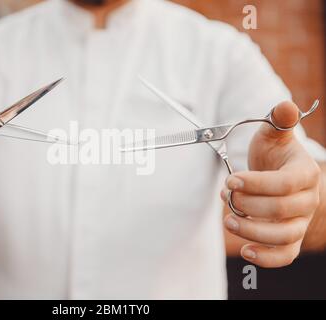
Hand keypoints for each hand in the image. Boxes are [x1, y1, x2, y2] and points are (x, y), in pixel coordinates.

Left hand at [222, 101, 321, 267]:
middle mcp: (306, 201)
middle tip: (226, 196)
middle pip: (282, 210)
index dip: (256, 183)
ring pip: (283, 236)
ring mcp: (299, 223)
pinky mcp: (289, 240)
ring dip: (252, 231)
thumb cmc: (275, 157)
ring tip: (229, 221)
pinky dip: (266, 258)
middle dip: (249, 205)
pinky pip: (284, 256)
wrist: (282, 178)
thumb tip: (285, 106)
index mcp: (305, 174)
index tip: (230, 179)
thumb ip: (278, 122)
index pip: (285, 184)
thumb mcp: (273, 136)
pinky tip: (245, 250)